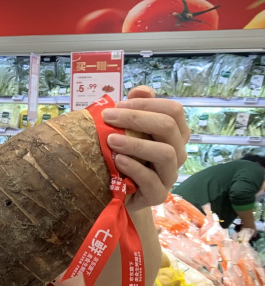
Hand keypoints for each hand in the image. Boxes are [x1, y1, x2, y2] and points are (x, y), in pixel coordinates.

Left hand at [102, 86, 189, 210]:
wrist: (118, 192)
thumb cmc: (125, 155)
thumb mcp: (127, 130)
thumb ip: (136, 108)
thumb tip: (141, 90)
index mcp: (175, 133)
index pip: (173, 110)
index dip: (146, 104)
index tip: (118, 105)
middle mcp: (178, 152)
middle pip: (168, 127)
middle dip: (136, 118)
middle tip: (108, 117)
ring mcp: (170, 174)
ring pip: (165, 153)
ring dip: (136, 143)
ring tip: (111, 140)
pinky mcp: (158, 194)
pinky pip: (152, 180)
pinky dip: (134, 168)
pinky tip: (118, 160)